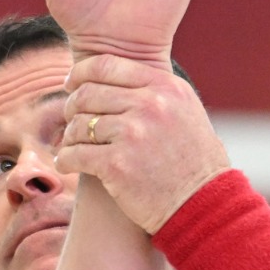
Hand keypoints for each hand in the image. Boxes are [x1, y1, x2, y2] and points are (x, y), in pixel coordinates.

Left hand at [58, 54, 229, 231]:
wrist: (204, 204)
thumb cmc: (193, 161)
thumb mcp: (183, 112)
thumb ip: (153, 93)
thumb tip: (107, 80)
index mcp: (166, 87)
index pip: (106, 65)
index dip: (80, 73)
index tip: (70, 84)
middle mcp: (150, 105)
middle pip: (87, 94)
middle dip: (71, 108)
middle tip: (70, 122)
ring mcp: (133, 134)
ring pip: (78, 125)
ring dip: (70, 137)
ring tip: (72, 147)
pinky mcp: (117, 164)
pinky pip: (73, 154)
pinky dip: (65, 160)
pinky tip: (66, 164)